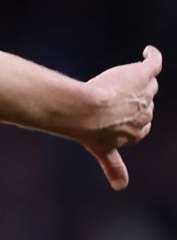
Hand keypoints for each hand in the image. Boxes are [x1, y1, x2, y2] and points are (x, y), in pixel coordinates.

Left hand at [81, 46, 161, 189]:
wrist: (85, 111)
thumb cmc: (86, 129)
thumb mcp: (100, 149)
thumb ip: (113, 167)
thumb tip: (121, 187)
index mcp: (137, 132)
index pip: (142, 125)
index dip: (133, 119)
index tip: (122, 116)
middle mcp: (145, 113)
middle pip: (146, 103)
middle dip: (134, 99)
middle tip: (115, 96)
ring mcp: (146, 93)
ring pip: (148, 85)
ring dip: (138, 81)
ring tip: (124, 77)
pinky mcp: (143, 75)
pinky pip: (154, 63)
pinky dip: (152, 57)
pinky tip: (147, 52)